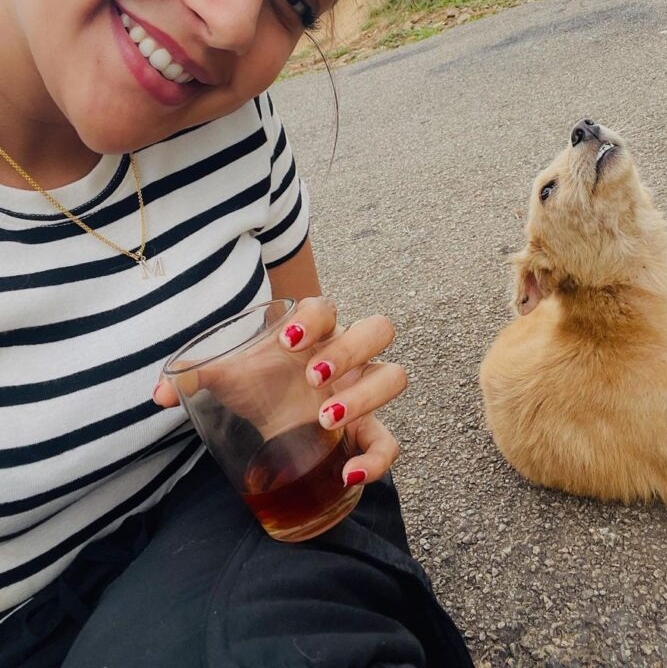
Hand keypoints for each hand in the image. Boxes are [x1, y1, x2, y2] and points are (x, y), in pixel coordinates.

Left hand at [153, 296, 406, 484]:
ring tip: (325, 417)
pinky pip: (390, 442)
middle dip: (350, 350)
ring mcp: (363, 391)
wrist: (275, 416)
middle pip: (377, 330)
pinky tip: (349, 474)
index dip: (313, 318)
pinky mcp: (367, 431)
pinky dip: (377, 459)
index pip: (326, 307)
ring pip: (393, 376)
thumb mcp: (229, 377)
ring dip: (364, 395)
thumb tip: (157, 395)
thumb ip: (195, 377)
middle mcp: (348, 356)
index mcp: (315, 332)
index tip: (287, 342)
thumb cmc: (258, 385)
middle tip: (313, 377)